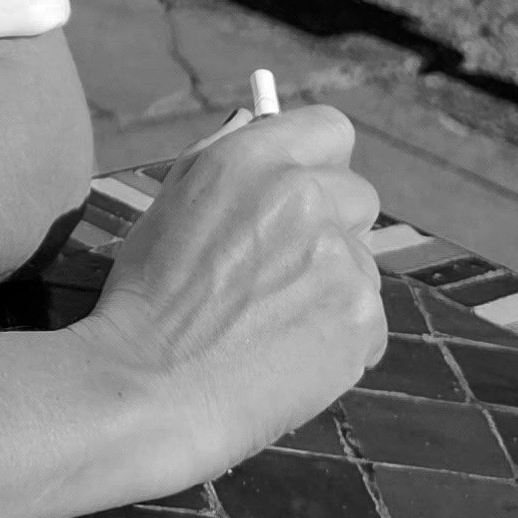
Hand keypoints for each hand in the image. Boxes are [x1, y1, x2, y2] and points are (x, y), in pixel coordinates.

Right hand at [84, 106, 385, 486]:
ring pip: (362, 264)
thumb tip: (263, 127)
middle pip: (358, 195)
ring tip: (272, 328)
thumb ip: (226, 160)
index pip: (329, 128)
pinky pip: (370, 322)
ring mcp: (338, 256)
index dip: (322, 161)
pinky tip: (288, 360)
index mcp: (251, 159)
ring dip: (333, 289)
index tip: (311, 187)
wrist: (148, 390)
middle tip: (286, 273)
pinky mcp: (361, 316)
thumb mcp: (174, 205)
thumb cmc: (147, 302)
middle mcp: (302, 195)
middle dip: (333, 228)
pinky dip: (340, 343)